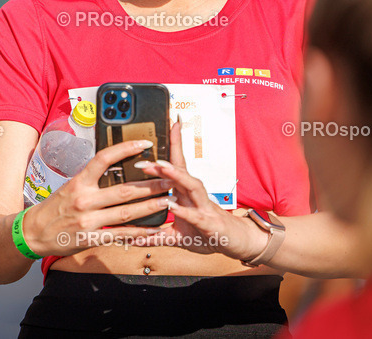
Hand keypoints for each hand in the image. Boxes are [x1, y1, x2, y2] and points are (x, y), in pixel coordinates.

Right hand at [21, 138, 173, 257]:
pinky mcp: (91, 238)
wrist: (33, 233)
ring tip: (168, 201)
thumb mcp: (69, 185)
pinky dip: (140, 233)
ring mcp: (89, 220)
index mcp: (79, 182)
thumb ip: (92, 178)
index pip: (104, 159)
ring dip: (150, 207)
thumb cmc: (54, 207)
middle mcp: (84, 199)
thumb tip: (116, 167)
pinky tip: (155, 230)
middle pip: (123, 190)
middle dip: (150, 185)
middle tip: (169, 179)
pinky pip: (120, 235)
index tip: (144, 144)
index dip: (126, 149)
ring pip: (126, 213)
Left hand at [131, 122, 269, 260]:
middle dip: (163, 163)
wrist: (237, 243)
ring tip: (161, 167)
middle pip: (180, 173)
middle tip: (144, 158)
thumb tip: (134, 239)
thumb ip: (157, 235)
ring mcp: (204, 208)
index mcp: (186, 195)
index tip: (163, 128)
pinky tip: (172, 206)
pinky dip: (184, 211)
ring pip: (191, 186)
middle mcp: (195, 197)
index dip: (170, 148)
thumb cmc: (208, 234)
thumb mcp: (178, 236)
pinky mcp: (210, 223)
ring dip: (176, 176)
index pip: (176, 167)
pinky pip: (195, 215)